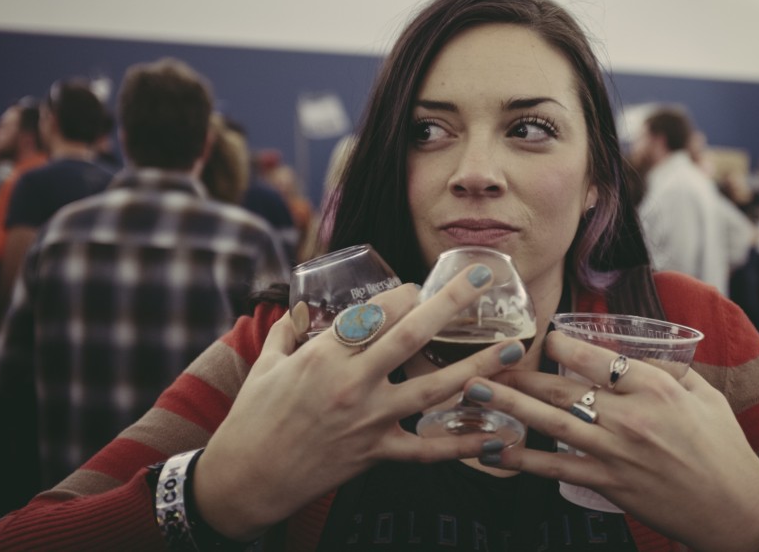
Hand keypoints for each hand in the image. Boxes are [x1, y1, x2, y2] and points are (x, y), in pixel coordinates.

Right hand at [193, 267, 526, 540]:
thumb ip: (288, 330)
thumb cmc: (253, 418)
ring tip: (513, 347)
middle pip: (412, 334)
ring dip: (478, 365)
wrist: (245, 479)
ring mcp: (370, 420)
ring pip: (434, 388)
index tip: (420, 285)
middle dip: (451, 302)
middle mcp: (353, 383)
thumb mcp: (266, 364)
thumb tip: (302, 306)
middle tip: (483, 279)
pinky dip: (464, 445)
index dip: (404, 294)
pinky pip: (428, 450)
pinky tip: (498, 437)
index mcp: (324, 355)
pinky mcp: (377, 454)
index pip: (375, 313)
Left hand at [465, 331, 758, 551]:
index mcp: (655, 387)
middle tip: (484, 359)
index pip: (596, 357)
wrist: (734, 508)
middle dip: (519, 372)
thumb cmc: (723, 447)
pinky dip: (523, 459)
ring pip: (552, 423)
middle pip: (564, 387)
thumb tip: (628, 350)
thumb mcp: (703, 394)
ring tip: (473, 392)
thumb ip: (665, 368)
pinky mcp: (608, 484)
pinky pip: (556, 468)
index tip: (542, 337)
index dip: (561, 344)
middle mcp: (631, 416)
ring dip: (509, 406)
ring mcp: (616, 452)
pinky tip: (493, 449)